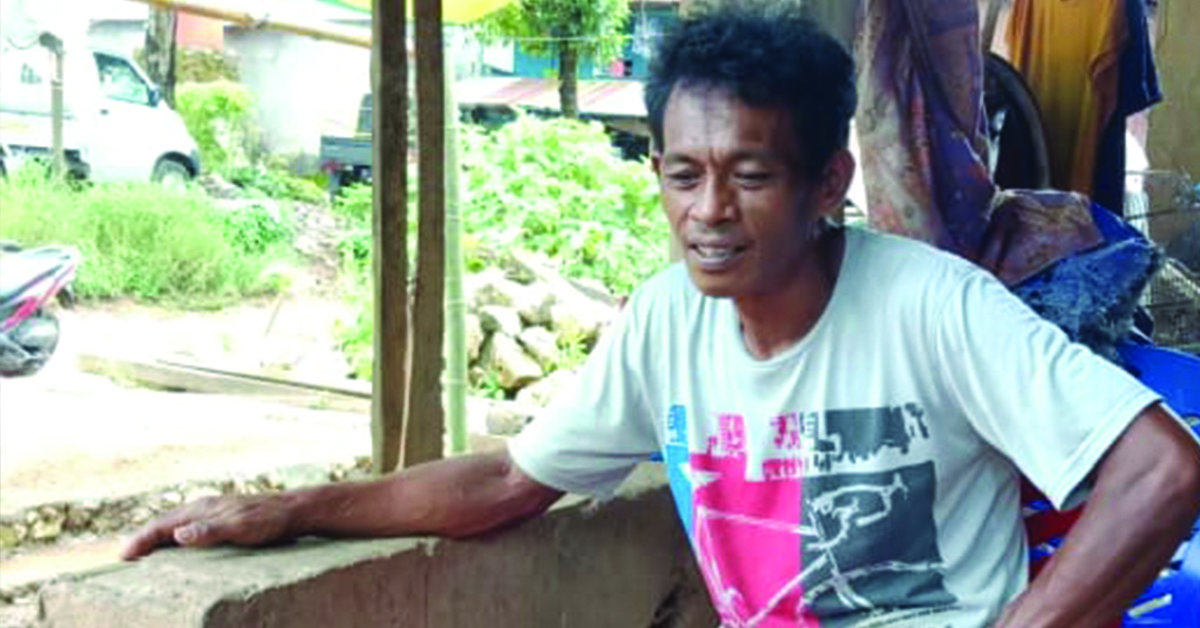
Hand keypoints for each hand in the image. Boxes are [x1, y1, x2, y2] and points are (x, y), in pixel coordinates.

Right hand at [121, 494, 298, 559]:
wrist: (294, 509)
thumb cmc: (268, 520)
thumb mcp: (240, 527)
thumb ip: (210, 530)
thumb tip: (179, 534)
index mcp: (201, 508)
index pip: (162, 525)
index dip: (141, 540)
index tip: (123, 556)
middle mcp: (203, 506)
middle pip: (165, 522)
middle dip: (144, 538)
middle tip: (126, 557)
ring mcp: (213, 510)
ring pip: (176, 523)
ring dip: (158, 537)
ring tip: (145, 554)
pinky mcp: (223, 516)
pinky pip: (190, 526)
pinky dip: (176, 536)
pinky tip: (180, 546)